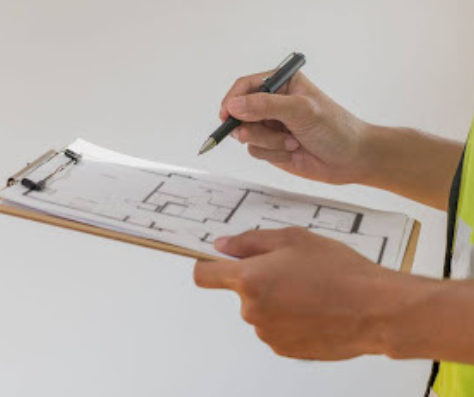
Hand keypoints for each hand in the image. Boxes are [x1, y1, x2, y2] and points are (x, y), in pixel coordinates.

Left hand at [194, 228, 397, 359]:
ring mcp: (268, 333)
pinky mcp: (285, 349)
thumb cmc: (338, 270)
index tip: (215, 259)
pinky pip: (275, 327)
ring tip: (308, 288)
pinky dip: (287, 317)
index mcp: (251, 279)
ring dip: (274, 298)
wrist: (374, 309)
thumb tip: (223, 246)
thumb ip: (251, 241)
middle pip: (239, 290)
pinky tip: (313, 307)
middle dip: (257, 277)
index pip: (204, 275)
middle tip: (290, 266)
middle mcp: (253, 310)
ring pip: (259, 309)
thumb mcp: (293, 238)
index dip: (206, 264)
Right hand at [220, 71, 368, 184]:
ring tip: (292, 142)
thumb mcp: (301, 111)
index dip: (232, 100)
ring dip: (267, 142)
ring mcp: (272, 126)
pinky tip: (293, 152)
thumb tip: (234, 105)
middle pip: (240, 112)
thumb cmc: (336, 128)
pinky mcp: (272, 147)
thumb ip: (266, 105)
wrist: (353, 159)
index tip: (226, 115)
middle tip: (257, 133)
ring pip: (246, 135)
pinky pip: (255, 151)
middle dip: (251, 126)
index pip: (246, 86)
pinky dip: (272, 154)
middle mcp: (274, 103)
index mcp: (282, 84)